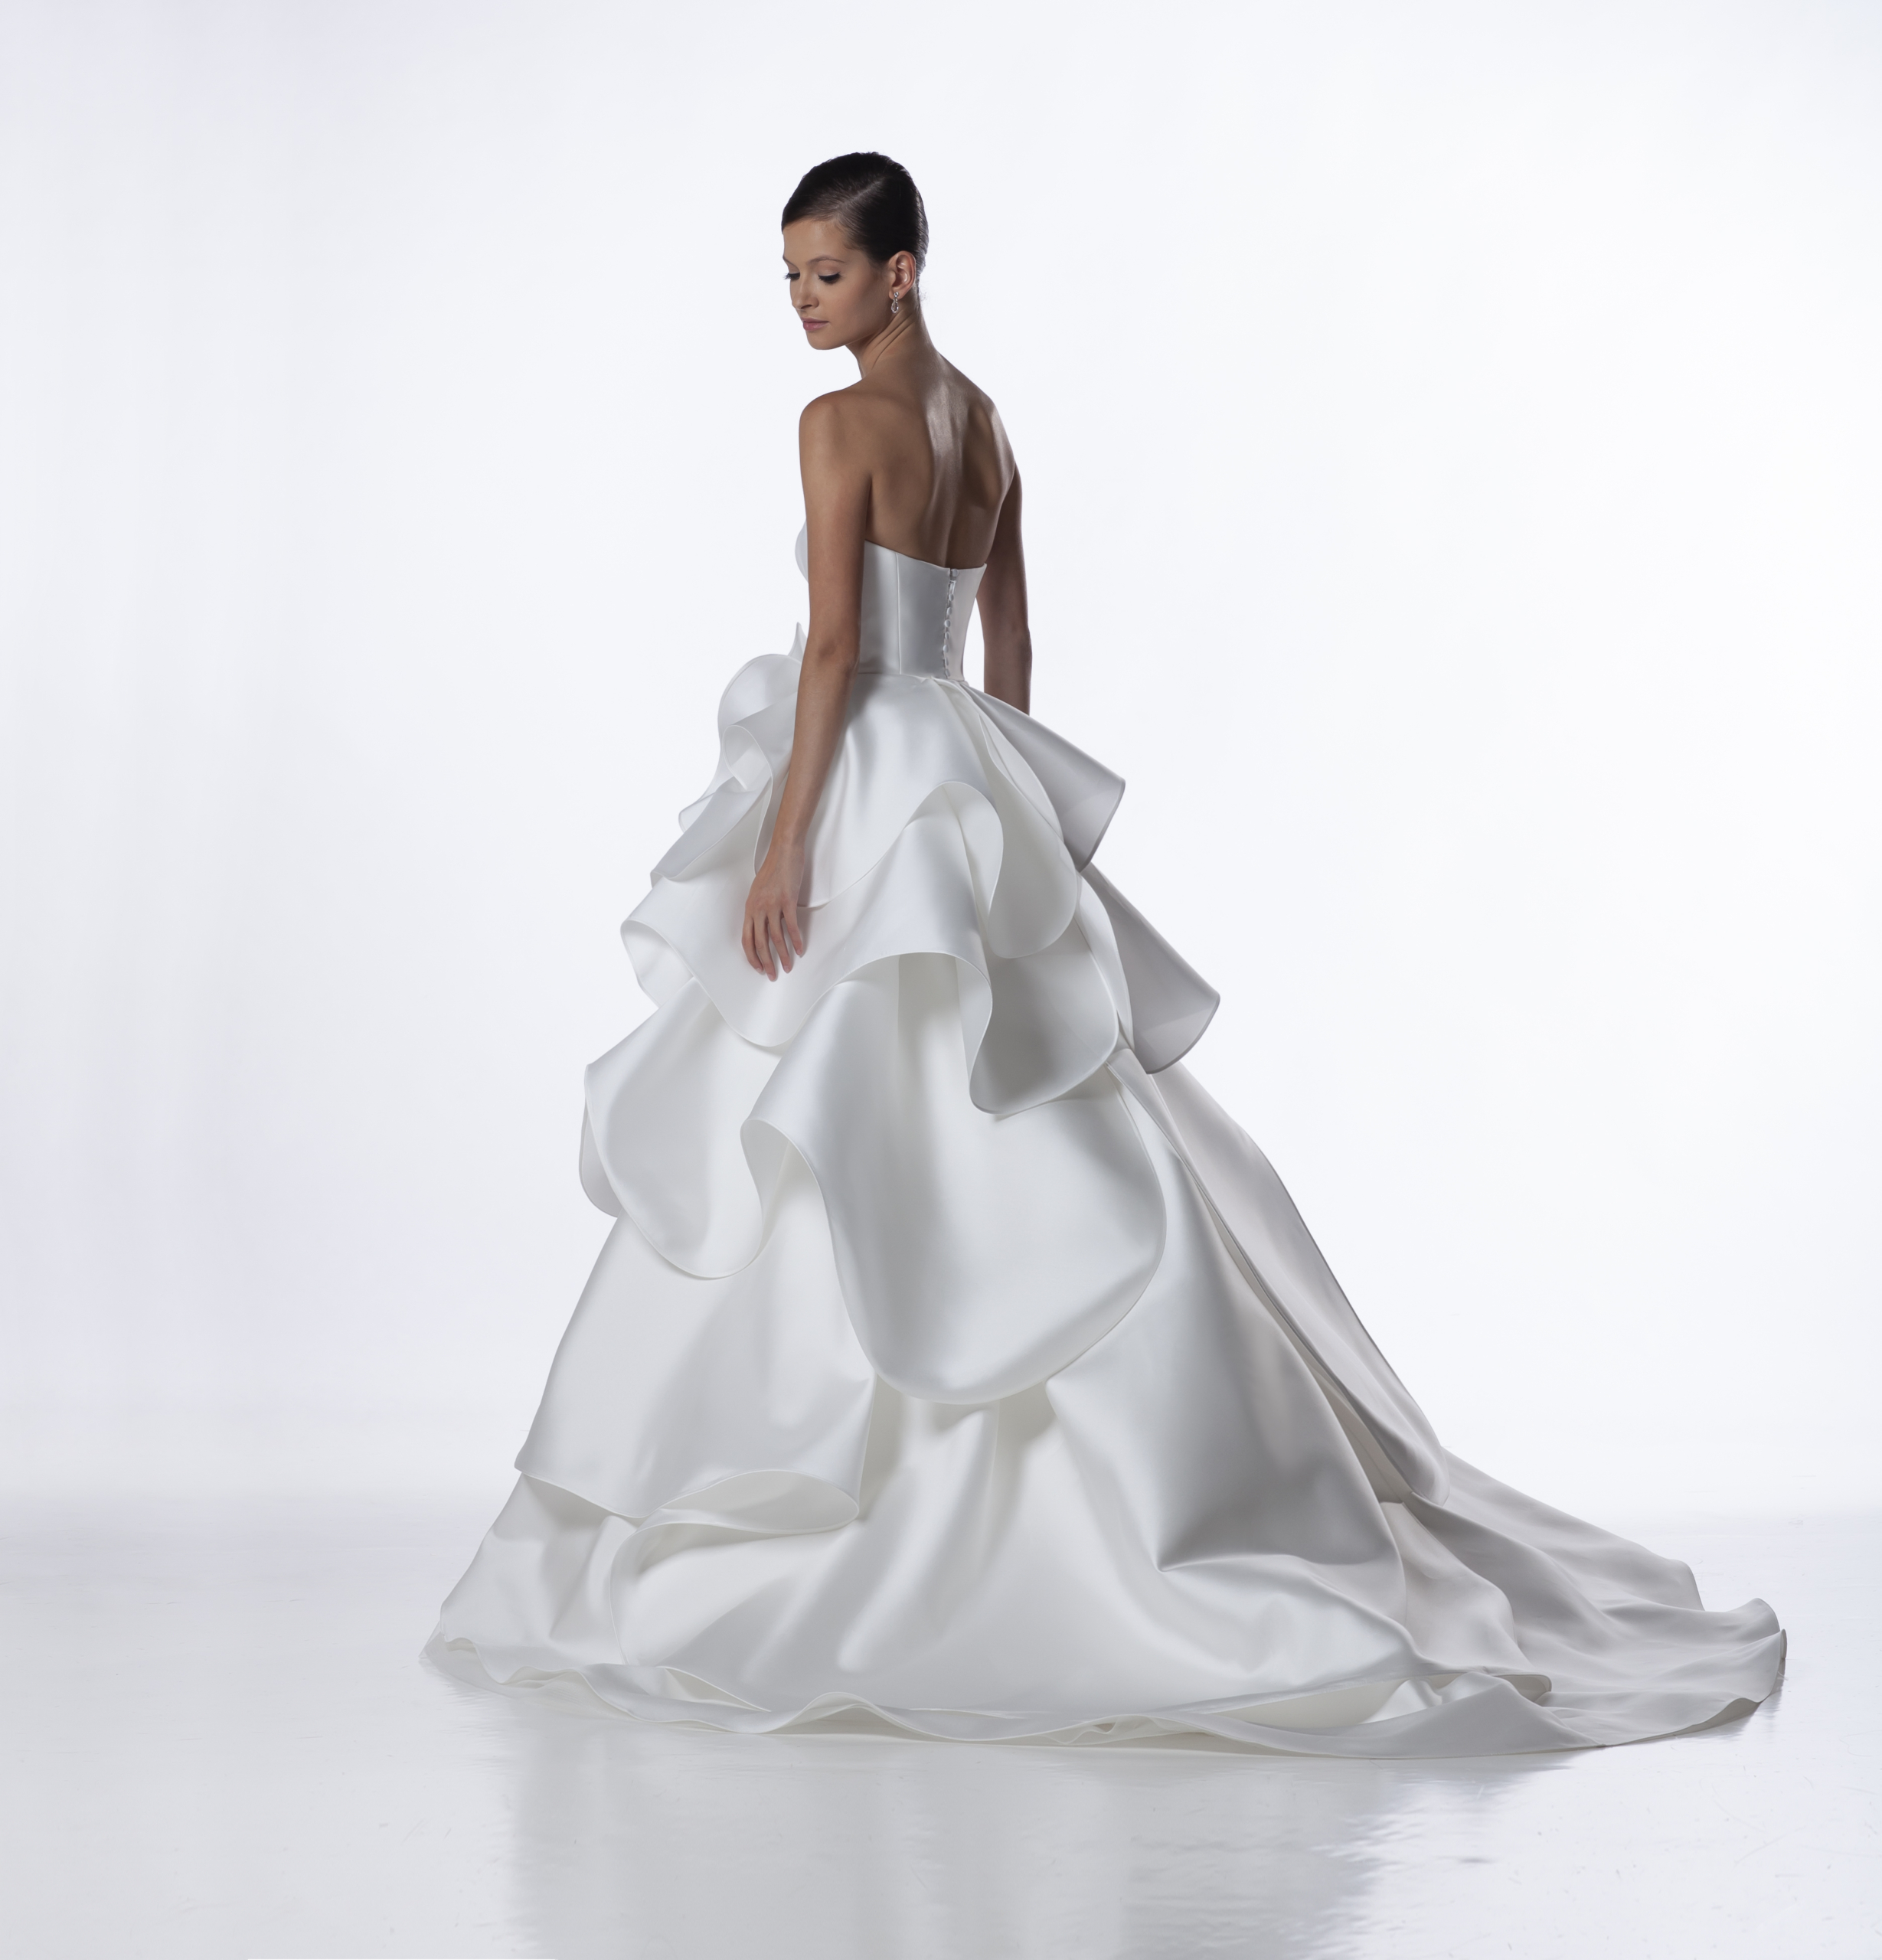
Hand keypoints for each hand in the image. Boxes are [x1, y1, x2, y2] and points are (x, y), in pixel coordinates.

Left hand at [742, 837, 806, 978]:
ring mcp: (773, 905)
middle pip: (760, 942)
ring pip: (776, 938)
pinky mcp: (788, 901)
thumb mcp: (759, 890)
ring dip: (782, 955)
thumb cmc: (773, 868)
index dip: (751, 956)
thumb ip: (758, 908)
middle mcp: (758, 908)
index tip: (757, 968)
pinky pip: (792, 926)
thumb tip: (762, 924)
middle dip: (766, 962)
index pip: (746, 939)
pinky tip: (800, 949)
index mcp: (750, 907)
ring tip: (787, 966)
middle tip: (771, 975)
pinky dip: (797, 940)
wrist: (783, 851)